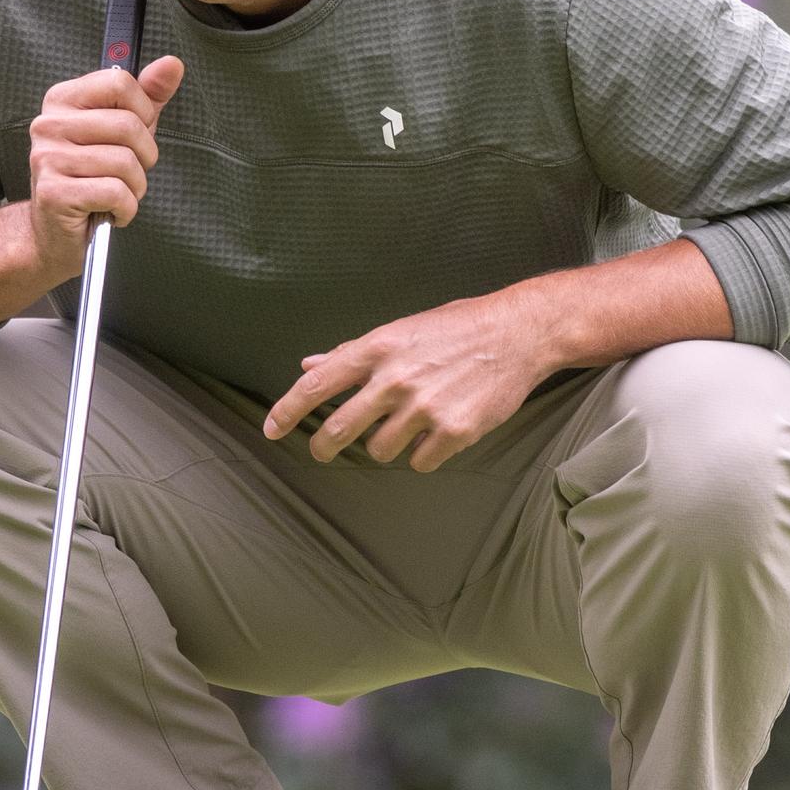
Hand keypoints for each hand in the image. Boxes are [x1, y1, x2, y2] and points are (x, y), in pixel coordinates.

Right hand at [27, 53, 184, 281]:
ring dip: (135, 187)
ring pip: (125, 162)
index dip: (143, 111)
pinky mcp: (54, 192)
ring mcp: (47, 158)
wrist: (55, 232)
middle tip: (130, 173)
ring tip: (119, 194)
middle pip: (128, 125)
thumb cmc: (92, 177)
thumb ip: (148, 96)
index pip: (119, 81)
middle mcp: (49, 124)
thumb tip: (173, 64)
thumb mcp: (123, 130)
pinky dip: (126, 209)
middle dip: (144, 156)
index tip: (136, 134)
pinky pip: (115, 193)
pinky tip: (112, 212)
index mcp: (63, 99)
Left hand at [262, 289, 563, 472]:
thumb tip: (309, 364)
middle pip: (339, 430)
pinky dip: (424, 452)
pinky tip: (439, 430)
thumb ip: (352, 352)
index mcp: (377, 348)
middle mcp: (394, 379)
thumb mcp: (400, 330)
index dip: (287, 411)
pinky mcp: (453, 431)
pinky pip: (419, 461)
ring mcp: (424, 407)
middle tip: (325, 450)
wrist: (518, 334)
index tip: (271, 431)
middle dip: (325, 446)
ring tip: (412, 421)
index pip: (317, 385)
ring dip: (388, 444)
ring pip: (380, 450)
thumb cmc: (455, 328)